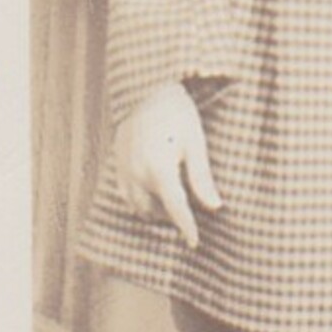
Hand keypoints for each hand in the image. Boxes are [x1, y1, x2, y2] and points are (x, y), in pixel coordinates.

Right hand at [112, 82, 222, 249]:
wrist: (147, 90)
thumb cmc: (178, 114)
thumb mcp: (196, 143)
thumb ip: (202, 177)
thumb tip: (214, 206)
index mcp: (159, 169)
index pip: (175, 209)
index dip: (186, 227)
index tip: (194, 242)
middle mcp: (137, 174)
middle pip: (154, 212)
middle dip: (171, 217)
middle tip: (192, 210)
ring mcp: (123, 170)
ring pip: (138, 206)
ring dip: (155, 210)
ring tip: (175, 200)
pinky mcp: (116, 164)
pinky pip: (126, 194)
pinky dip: (141, 199)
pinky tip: (156, 190)